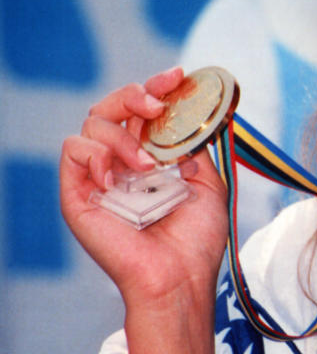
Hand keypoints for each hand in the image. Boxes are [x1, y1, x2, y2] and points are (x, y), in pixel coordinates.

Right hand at [60, 67, 227, 353]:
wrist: (181, 277)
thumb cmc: (196, 240)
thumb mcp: (208, 183)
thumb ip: (195, 147)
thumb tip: (195, 114)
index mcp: (150, 159)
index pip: (142, 112)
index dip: (156, 87)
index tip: (177, 76)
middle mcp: (121, 164)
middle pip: (111, 109)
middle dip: (134, 95)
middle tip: (157, 103)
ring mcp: (98, 179)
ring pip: (92, 125)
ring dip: (124, 136)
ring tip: (149, 166)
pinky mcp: (77, 196)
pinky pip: (72, 153)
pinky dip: (97, 154)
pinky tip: (119, 176)